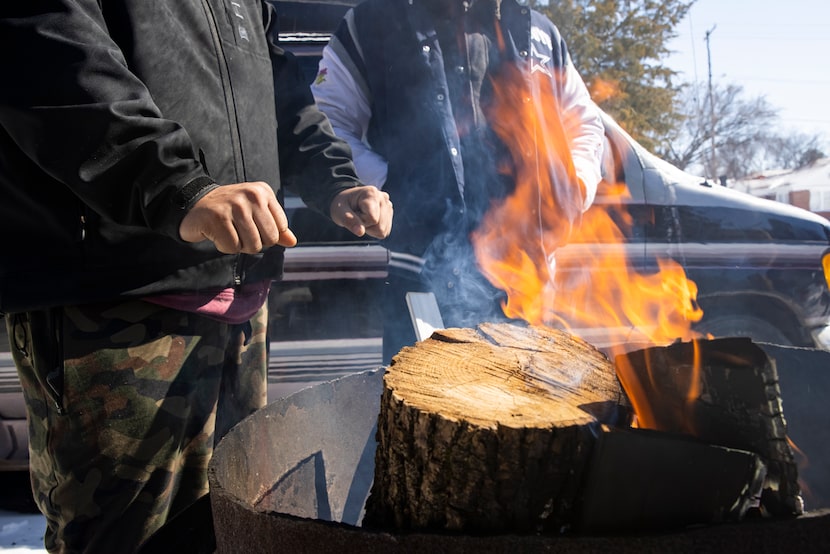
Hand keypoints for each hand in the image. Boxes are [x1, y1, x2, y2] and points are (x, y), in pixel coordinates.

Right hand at [179, 181, 296, 252]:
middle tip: (239, 231)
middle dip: (254, 243)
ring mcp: (235, 205)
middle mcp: (251, 195)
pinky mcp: (218, 218)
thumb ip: (276, 227)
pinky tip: (217, 234)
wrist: (194, 204)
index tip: (251, 225)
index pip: (280, 229)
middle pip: (269, 239)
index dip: (266, 235)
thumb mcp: (255, 213)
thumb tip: (293, 242)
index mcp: (263, 192)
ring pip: (252, 246)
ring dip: (239, 246)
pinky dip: (224, 246)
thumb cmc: (229, 211)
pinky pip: (232, 247)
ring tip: (229, 232)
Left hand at [330, 186, 392, 238]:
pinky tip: (368, 220)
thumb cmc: (342, 205)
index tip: (354, 212)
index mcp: (371, 193)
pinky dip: (374, 230)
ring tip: (362, 217)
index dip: (361, 220)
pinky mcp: (389, 215)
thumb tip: (360, 232)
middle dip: (366, 225)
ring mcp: (388, 206)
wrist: (348, 201)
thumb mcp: (339, 211)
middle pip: (379, 226)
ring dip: (370, 228)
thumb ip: (348, 220)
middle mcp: (383, 198)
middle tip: (357, 215)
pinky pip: (384, 232)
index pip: (372, 218)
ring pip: (383, 230)